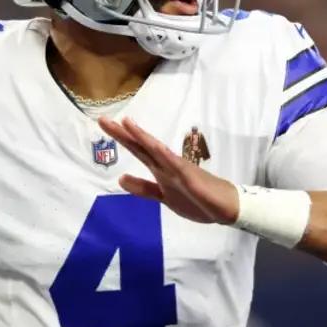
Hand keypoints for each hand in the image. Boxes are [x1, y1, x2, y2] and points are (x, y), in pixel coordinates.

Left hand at [98, 116, 238, 224]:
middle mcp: (166, 164)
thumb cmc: (197, 200)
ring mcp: (177, 169)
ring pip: (155, 150)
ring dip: (140, 136)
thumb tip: (120, 178)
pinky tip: (151, 144)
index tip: (105, 124)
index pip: (137, 150)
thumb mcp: (163, 197)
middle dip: (122, 133)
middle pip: (141, 146)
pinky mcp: (188, 176)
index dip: (121, 138)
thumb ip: (143, 188)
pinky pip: (173, 163)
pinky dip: (162, 153)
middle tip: (102, 119)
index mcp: (160, 169)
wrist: (225, 208)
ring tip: (125, 122)